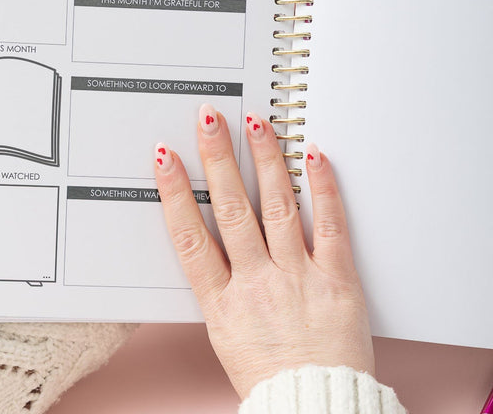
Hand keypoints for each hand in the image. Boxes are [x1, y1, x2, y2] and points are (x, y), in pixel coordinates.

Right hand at [154, 107, 374, 398]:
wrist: (317, 407)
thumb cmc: (268, 376)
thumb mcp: (225, 333)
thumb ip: (217, 284)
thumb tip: (204, 238)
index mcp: (223, 302)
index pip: (190, 236)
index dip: (175, 192)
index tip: (166, 158)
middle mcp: (258, 283)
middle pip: (232, 209)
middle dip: (218, 158)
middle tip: (209, 120)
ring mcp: (298, 278)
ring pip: (278, 206)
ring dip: (265, 159)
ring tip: (256, 122)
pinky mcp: (337, 280)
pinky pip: (331, 226)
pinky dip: (322, 188)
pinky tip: (312, 156)